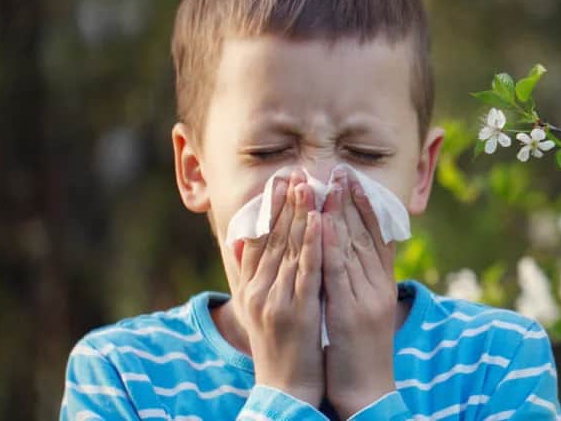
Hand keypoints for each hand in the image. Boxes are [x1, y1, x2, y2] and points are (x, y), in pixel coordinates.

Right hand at [233, 171, 324, 404]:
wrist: (285, 388)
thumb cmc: (277, 348)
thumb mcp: (257, 308)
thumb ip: (250, 274)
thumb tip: (239, 241)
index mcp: (251, 287)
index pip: (260, 239)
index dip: (270, 208)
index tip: (281, 180)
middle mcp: (260, 289)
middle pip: (274, 238)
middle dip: (286, 203)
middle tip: (296, 171)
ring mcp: (278, 300)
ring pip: (291, 249)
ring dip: (301, 214)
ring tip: (309, 184)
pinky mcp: (298, 311)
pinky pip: (307, 271)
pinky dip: (314, 244)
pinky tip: (321, 221)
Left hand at [321, 169, 398, 414]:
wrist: (366, 390)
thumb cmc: (360, 355)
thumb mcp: (361, 313)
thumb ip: (356, 285)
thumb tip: (344, 260)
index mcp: (382, 287)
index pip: (378, 239)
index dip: (368, 208)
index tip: (356, 181)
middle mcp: (378, 288)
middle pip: (367, 237)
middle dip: (354, 202)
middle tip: (343, 171)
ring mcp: (366, 299)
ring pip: (353, 249)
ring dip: (341, 215)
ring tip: (331, 186)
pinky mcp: (350, 312)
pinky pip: (339, 273)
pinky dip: (331, 246)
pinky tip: (322, 225)